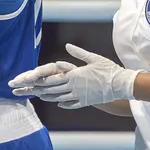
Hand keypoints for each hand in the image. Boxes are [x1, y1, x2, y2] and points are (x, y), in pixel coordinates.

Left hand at [9, 43, 140, 108]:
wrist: (120, 85)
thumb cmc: (108, 69)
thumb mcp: (93, 58)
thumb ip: (78, 53)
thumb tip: (67, 45)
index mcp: (74, 76)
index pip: (53, 79)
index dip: (41, 80)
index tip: (31, 81)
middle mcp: (74, 87)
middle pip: (53, 90)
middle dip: (39, 89)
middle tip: (28, 90)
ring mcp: (79, 96)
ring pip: (59, 98)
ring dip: (48, 97)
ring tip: (40, 96)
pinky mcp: (86, 102)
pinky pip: (71, 104)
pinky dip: (63, 104)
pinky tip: (58, 103)